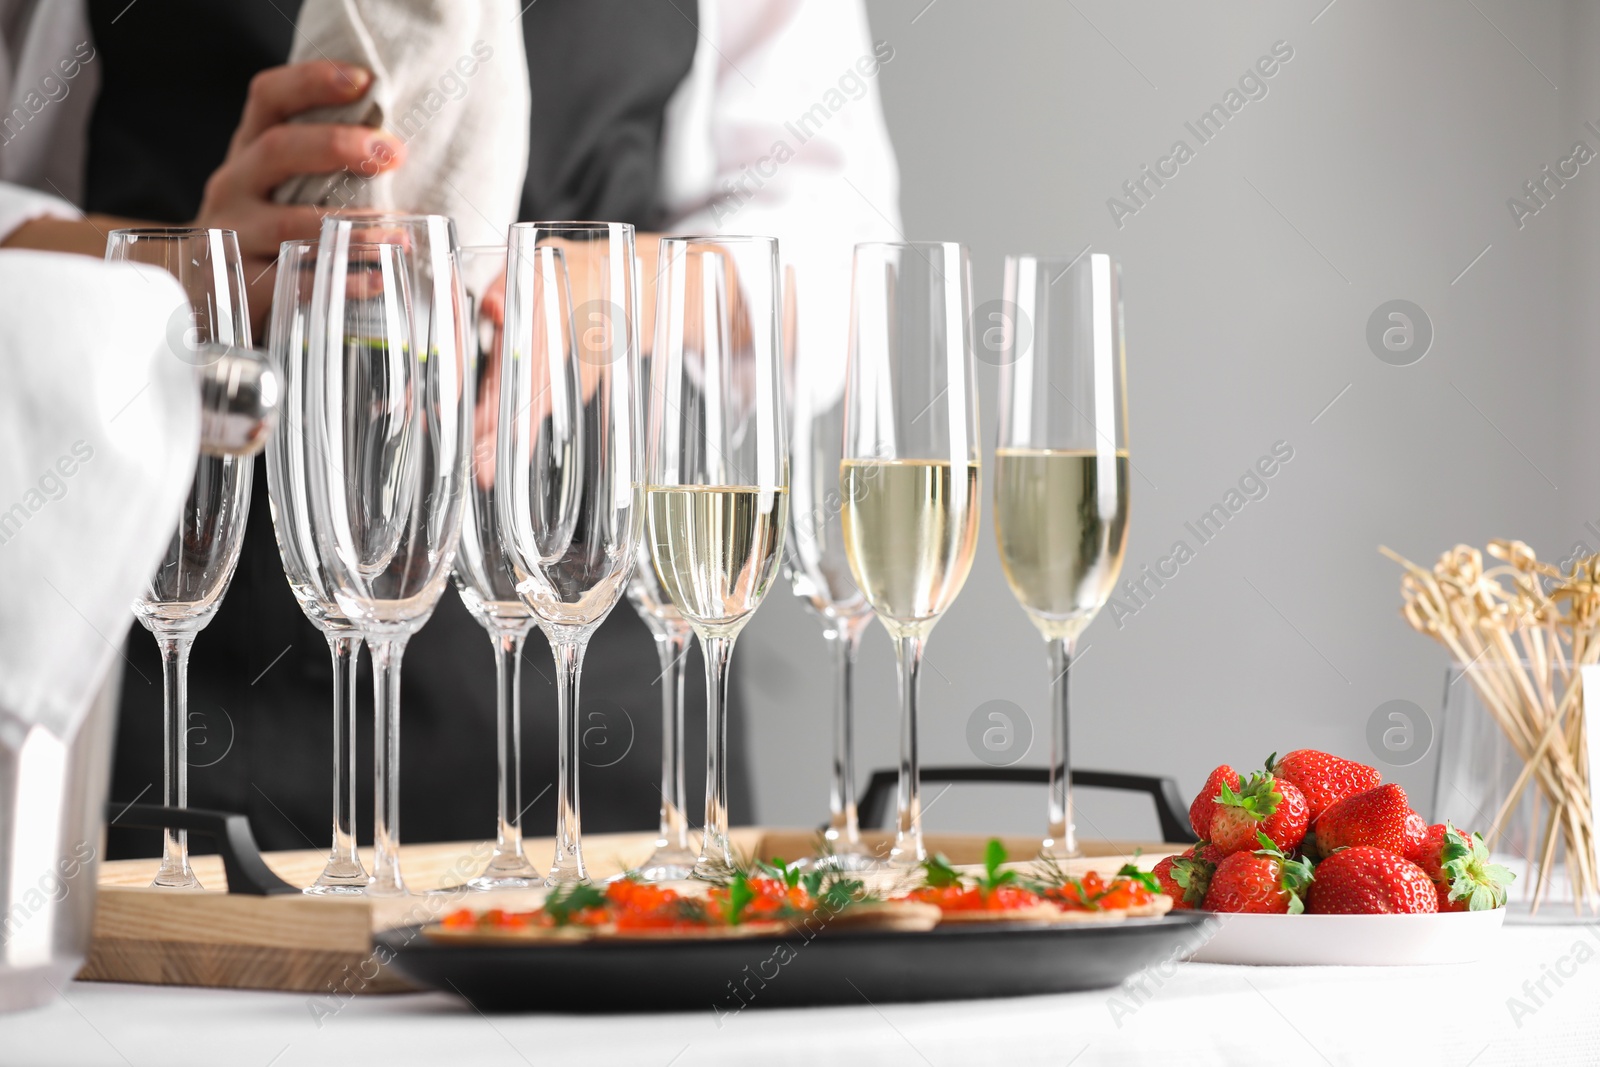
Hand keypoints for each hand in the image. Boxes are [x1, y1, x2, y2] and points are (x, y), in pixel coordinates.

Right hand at [195, 60, 405, 331]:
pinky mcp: (243, 286)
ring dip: (352, 226)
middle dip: (338, 146)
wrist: (210, 294)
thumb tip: (401, 143)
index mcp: (250, 151)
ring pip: (290, 224)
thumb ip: (324, 163)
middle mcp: (234, 184)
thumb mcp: (282, 186)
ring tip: (400, 231)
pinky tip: (378, 279)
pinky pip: (295, 282)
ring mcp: (235, 234)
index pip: (270, 97)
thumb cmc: (269, 228)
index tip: (364, 79)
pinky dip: (341, 281)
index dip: (312, 81)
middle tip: (394, 153)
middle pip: (277, 149)